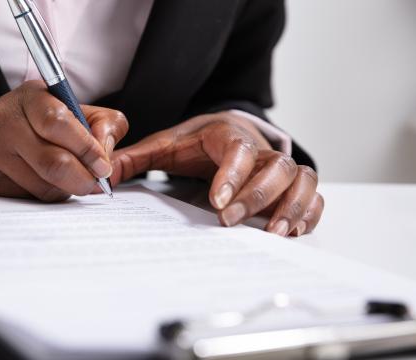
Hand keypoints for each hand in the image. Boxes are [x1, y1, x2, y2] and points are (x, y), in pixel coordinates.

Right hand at [0, 80, 128, 201]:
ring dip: (64, 189)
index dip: (87, 149)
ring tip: (66, 179)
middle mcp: (6, 118)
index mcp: (32, 95)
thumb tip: (107, 156)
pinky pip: (27, 198)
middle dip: (82, 179)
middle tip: (94, 184)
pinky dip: (44, 196)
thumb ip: (104, 124)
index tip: (104, 166)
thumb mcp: (73, 111)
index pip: (59, 122)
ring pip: (43, 186)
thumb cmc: (36, 125)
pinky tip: (42, 183)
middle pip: (54, 162)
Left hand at [110, 112, 322, 236]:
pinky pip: (313, 195)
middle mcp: (260, 149)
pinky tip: (290, 232)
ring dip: (293, 206)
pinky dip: (309, 212)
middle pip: (276, 166)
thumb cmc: (195, 142)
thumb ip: (133, 159)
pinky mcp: (291, 184)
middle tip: (230, 222)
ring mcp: (280, 166)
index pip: (238, 149)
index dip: (233, 174)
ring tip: (275, 233)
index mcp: (227, 135)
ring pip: (303, 179)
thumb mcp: (163, 146)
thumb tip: (102, 174)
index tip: (217, 202)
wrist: (224, 128)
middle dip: (257, 196)